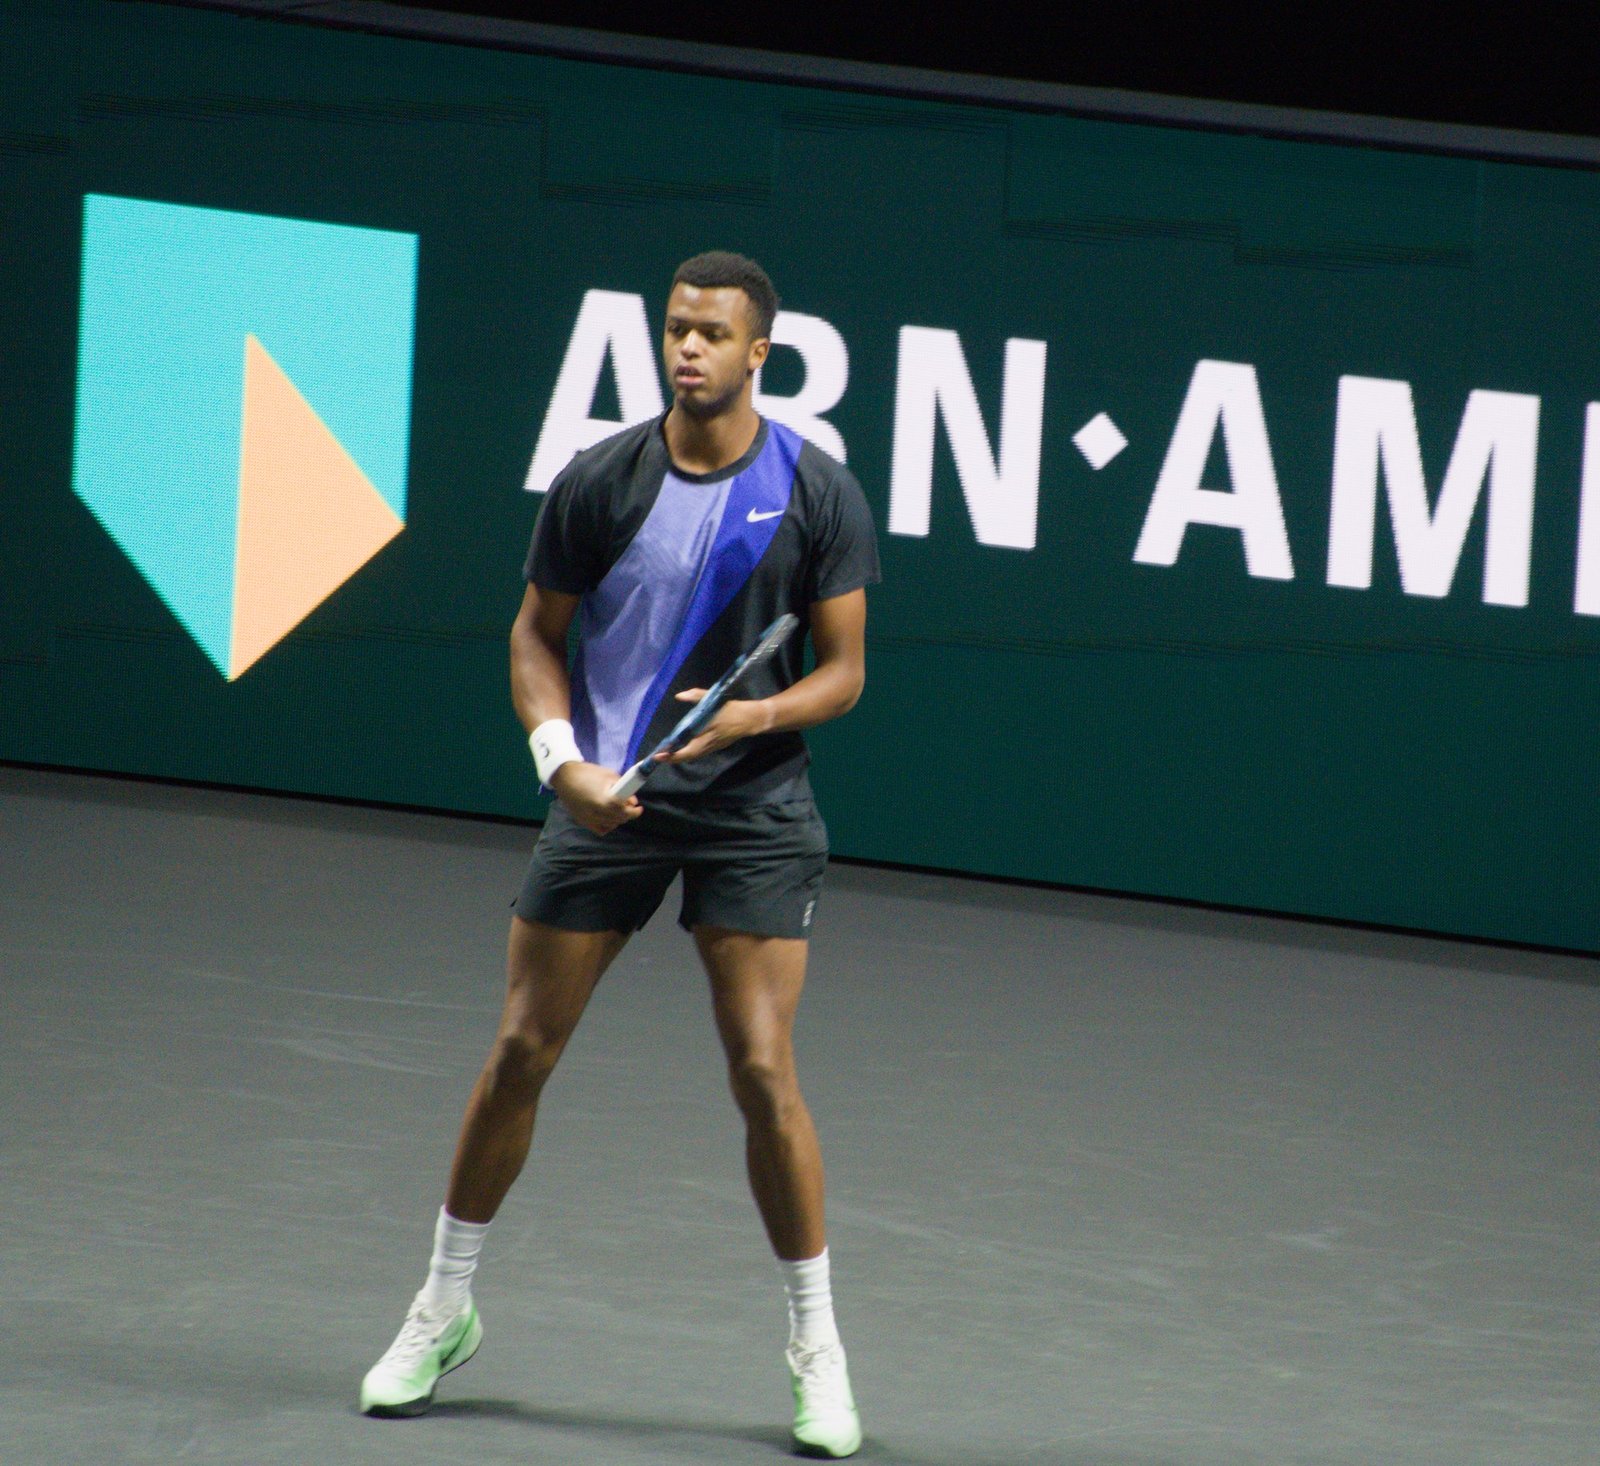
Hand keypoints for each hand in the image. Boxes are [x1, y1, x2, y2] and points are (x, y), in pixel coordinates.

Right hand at [549, 761, 641, 834]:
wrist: (565, 776)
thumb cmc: (588, 773)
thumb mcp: (609, 775)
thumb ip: (624, 789)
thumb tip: (633, 801)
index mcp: (605, 801)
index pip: (626, 812)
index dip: (635, 811)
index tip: (638, 808)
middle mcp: (598, 813)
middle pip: (620, 819)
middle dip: (628, 814)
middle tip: (629, 807)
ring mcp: (589, 819)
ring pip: (611, 825)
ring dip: (618, 819)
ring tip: (618, 810)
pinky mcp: (583, 821)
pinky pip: (600, 830)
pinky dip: (607, 826)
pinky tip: (608, 818)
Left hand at [656, 693, 774, 764]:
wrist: (750, 719)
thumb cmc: (731, 709)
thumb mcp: (713, 699)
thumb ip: (696, 696)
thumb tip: (679, 696)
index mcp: (706, 734)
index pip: (686, 750)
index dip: (672, 755)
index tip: (659, 755)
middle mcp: (708, 745)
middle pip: (687, 757)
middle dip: (672, 758)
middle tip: (659, 756)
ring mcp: (713, 747)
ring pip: (693, 756)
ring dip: (680, 756)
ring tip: (667, 753)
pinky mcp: (716, 747)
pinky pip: (699, 753)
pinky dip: (689, 752)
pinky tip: (683, 747)